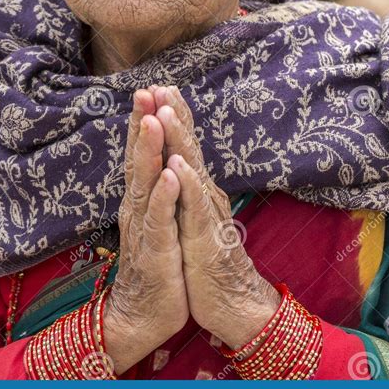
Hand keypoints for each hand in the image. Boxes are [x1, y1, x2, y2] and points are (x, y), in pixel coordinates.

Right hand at [103, 89, 188, 373]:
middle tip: (143, 90)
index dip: (144, 121)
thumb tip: (159, 155)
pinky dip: (163, 197)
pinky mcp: (156, 252)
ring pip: (145, 183)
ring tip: (151, 121)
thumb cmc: (155, 263)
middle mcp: (137, 207)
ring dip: (148, 151)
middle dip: (141, 124)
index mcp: (141, 198)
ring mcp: (144, 228)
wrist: (143, 315)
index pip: (141, 153)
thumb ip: (153, 187)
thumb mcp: (155, 219)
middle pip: (138, 159)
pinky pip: (159, 221)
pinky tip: (168, 175)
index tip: (150, 87)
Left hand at [153, 85, 280, 349]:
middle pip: (188, 148)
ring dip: (179, 140)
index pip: (183, 146)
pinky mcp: (207, 238)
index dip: (171, 117)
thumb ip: (187, 187)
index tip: (157, 87)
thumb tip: (177, 159)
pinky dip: (188, 185)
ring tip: (165, 113)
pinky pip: (196, 208)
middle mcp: (204, 194)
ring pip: (192, 169)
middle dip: (174, 116)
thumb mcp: (191, 216)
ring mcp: (206, 214)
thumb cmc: (206, 259)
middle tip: (162, 86)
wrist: (230, 303)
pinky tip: (180, 166)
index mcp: (196, 190)